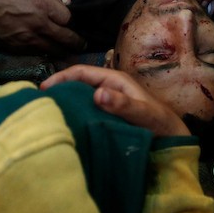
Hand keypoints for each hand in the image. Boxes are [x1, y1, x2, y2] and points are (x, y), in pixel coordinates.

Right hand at [0, 0, 84, 53]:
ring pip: (54, 50)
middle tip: (82, 46)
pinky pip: (38, 54)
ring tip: (71, 55)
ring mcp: (30, 39)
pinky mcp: (19, 49)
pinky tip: (50, 55)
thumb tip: (67, 3)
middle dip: (77, 43)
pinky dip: (46, 54)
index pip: (68, 18)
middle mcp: (40, 25)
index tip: (68, 21)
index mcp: (44, 6)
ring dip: (64, 52)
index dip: (70, 20)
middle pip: (67, 38)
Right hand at [42, 63, 188, 136]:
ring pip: (80, 98)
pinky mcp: (108, 114)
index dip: (61, 78)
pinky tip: (66, 126)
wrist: (174, 140)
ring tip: (47, 115)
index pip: (81, 72)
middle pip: (77, 83)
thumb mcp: (144, 114)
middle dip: (59, 90)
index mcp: (115, 80)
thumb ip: (123, 104)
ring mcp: (108, 101)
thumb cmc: (161, 124)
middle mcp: (109, 88)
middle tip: (39, 104)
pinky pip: (86, 111)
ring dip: (65, 103)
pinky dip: (74, 114)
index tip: (43, 91)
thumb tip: (97, 93)